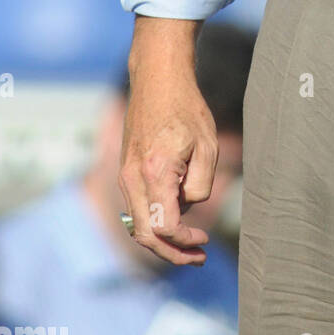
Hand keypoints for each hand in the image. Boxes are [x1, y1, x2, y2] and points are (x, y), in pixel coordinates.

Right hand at [118, 17, 215, 265]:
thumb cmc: (187, 108)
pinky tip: (178, 219)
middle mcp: (133, 178)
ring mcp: (126, 174)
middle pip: (145, 234)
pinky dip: (155, 220)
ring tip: (191, 245)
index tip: (205, 240)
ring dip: (163, 239)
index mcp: (154, 173)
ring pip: (138, 223)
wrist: (157, 77)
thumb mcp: (207, 146)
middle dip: (171, 252)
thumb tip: (187, 208)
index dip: (185, 241)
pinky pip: (137, 207)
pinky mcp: (126, 170)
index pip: (164, 227)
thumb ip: (200, 185)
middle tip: (198, 258)